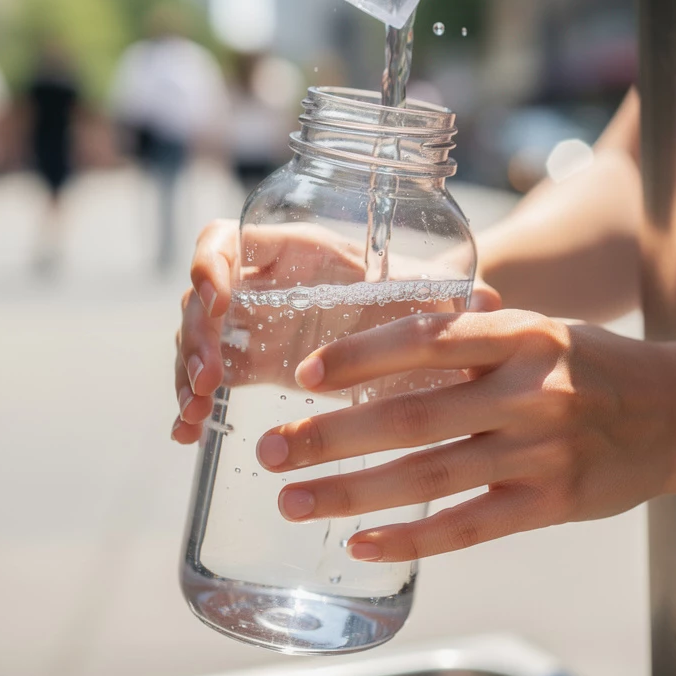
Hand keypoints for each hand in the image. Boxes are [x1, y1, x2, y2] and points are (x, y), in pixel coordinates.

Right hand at [172, 219, 498, 443]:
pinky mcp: (250, 363)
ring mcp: (249, 325)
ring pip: (195, 339)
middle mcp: (261, 284)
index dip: (208, 265)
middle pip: (199, 297)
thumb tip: (489, 299)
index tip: (216, 302)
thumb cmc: (412, 295)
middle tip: (210, 380)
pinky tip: (188, 435)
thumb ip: (445, 294)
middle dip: (194, 335)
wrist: (407, 322)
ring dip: (186, 373)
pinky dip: (190, 404)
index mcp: (291, 252)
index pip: (224, 240)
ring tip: (196, 415)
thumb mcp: (421, 292)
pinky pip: (205, 376)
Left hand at [255, 310, 675, 561]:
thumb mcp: (540, 328)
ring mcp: (543, 452)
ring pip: (430, 475)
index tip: (306, 375)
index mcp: (522, 334)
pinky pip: (470, 525)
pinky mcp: (554, 505)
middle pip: (412, 415)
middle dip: (331, 435)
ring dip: (353, 491)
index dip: (360, 356)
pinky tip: (362, 543)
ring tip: (294, 499)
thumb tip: (387, 332)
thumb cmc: (595, 363)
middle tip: (273, 447)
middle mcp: (530, 390)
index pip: (425, 339)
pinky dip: (412, 538)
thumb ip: (471, 333)